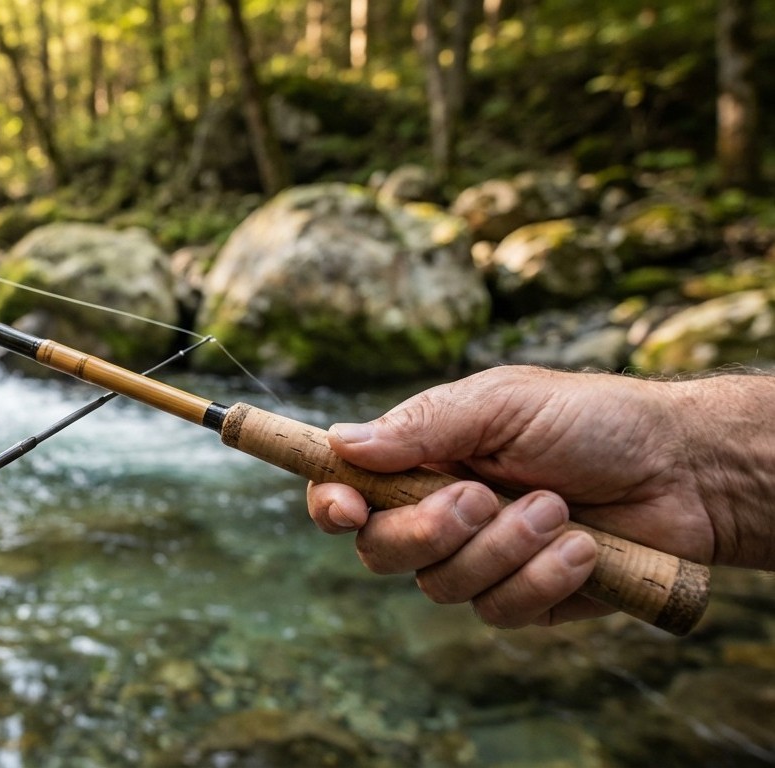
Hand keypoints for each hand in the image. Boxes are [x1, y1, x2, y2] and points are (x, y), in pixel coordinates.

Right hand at [307, 366, 774, 628]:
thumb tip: (341, 443)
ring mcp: (480, 561)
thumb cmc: (593, 420)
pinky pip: (500, 610)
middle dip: (427, 530)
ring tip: (558, 507)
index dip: (333, 506)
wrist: (684, 470)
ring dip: (504, 547)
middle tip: (480, 498)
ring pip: (441, 585)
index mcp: (423, 459)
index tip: (345, 509)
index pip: (348, 492)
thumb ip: (422, 425)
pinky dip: (542, 578)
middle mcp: (440, 514)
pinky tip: (582, 548)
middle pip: (380, 549)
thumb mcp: (502, 404)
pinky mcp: (524, 601)